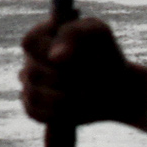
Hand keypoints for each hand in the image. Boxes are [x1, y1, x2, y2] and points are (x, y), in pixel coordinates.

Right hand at [21, 15, 142, 127]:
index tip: (70, 58)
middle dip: (66, 79)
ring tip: (85, 95)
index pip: (29, 43)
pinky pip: (34, 113)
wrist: (117, 86)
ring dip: (65, 99)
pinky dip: (57, 113)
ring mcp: (30, 83)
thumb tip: (55, 57)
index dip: (48, 51)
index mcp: (40, 35)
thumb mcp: (97, 33)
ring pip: (34, 95)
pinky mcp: (33, 106)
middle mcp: (30, 59)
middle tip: (88, 78)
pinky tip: (73, 109)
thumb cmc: (106, 53)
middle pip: (33, 72)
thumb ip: (74, 34)